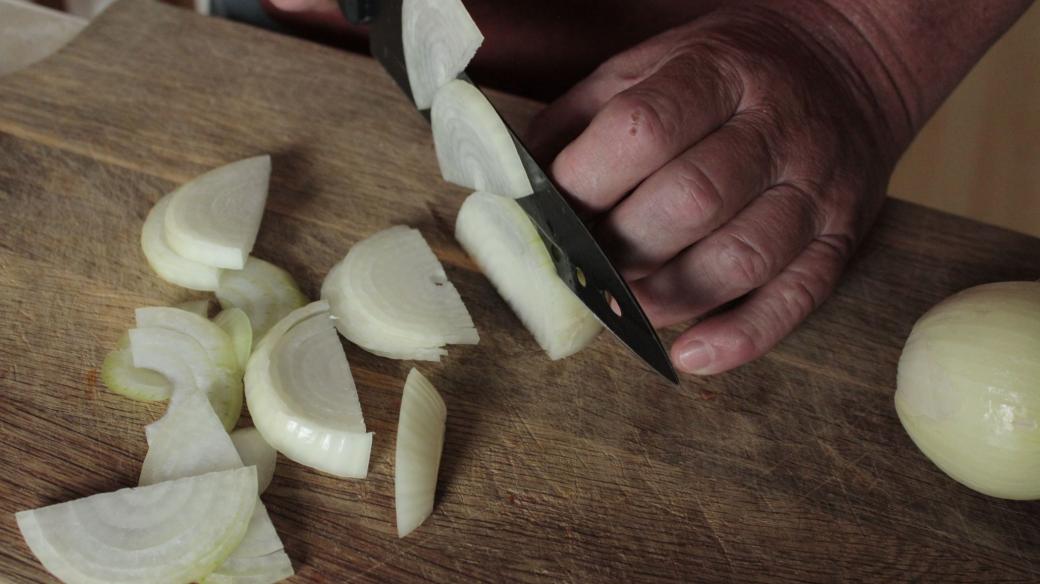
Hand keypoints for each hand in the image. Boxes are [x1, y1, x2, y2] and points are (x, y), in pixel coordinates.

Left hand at [526, 2, 905, 374]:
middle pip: (692, 201)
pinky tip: (690, 354)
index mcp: (717, 72)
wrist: (846, 65)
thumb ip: (582, 120)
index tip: (555, 212)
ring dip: (667, 297)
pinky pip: (796, 298)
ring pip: (741, 258)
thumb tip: (522, 190)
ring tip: (626, 307)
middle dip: (621, 249)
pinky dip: (740, 337)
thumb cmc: (725, 74)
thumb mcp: (648, 64)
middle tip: (587, 268)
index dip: (587, 182)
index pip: (644, 130)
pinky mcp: (840, 238)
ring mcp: (814, 186)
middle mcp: (775, 127)